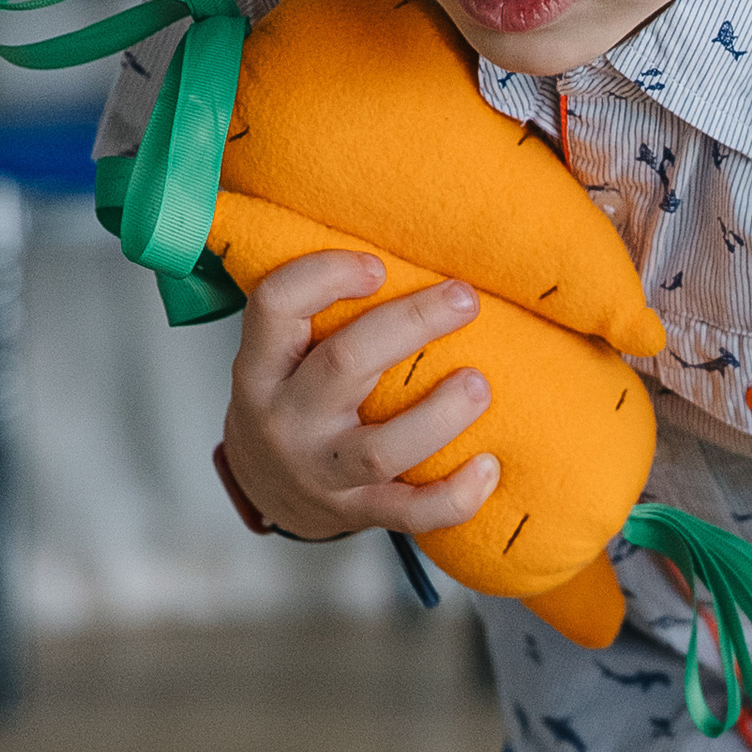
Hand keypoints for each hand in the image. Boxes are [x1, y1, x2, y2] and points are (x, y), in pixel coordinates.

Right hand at [221, 250, 500, 540]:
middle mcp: (284, 419)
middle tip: (464, 299)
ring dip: (440, 415)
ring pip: (380, 448)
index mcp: (261, 368)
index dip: (326, 275)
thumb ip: (317, 313)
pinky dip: (455, 496)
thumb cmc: (291, 402)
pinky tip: (490, 467)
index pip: (275, 305)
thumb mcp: (278, 356)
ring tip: (479, 384)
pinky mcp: (356, 511)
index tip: (379, 266)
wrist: (268, 492)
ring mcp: (319, 471)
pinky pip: (409, 511)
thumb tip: (403, 240)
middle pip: (344, 364)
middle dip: (411, 324)